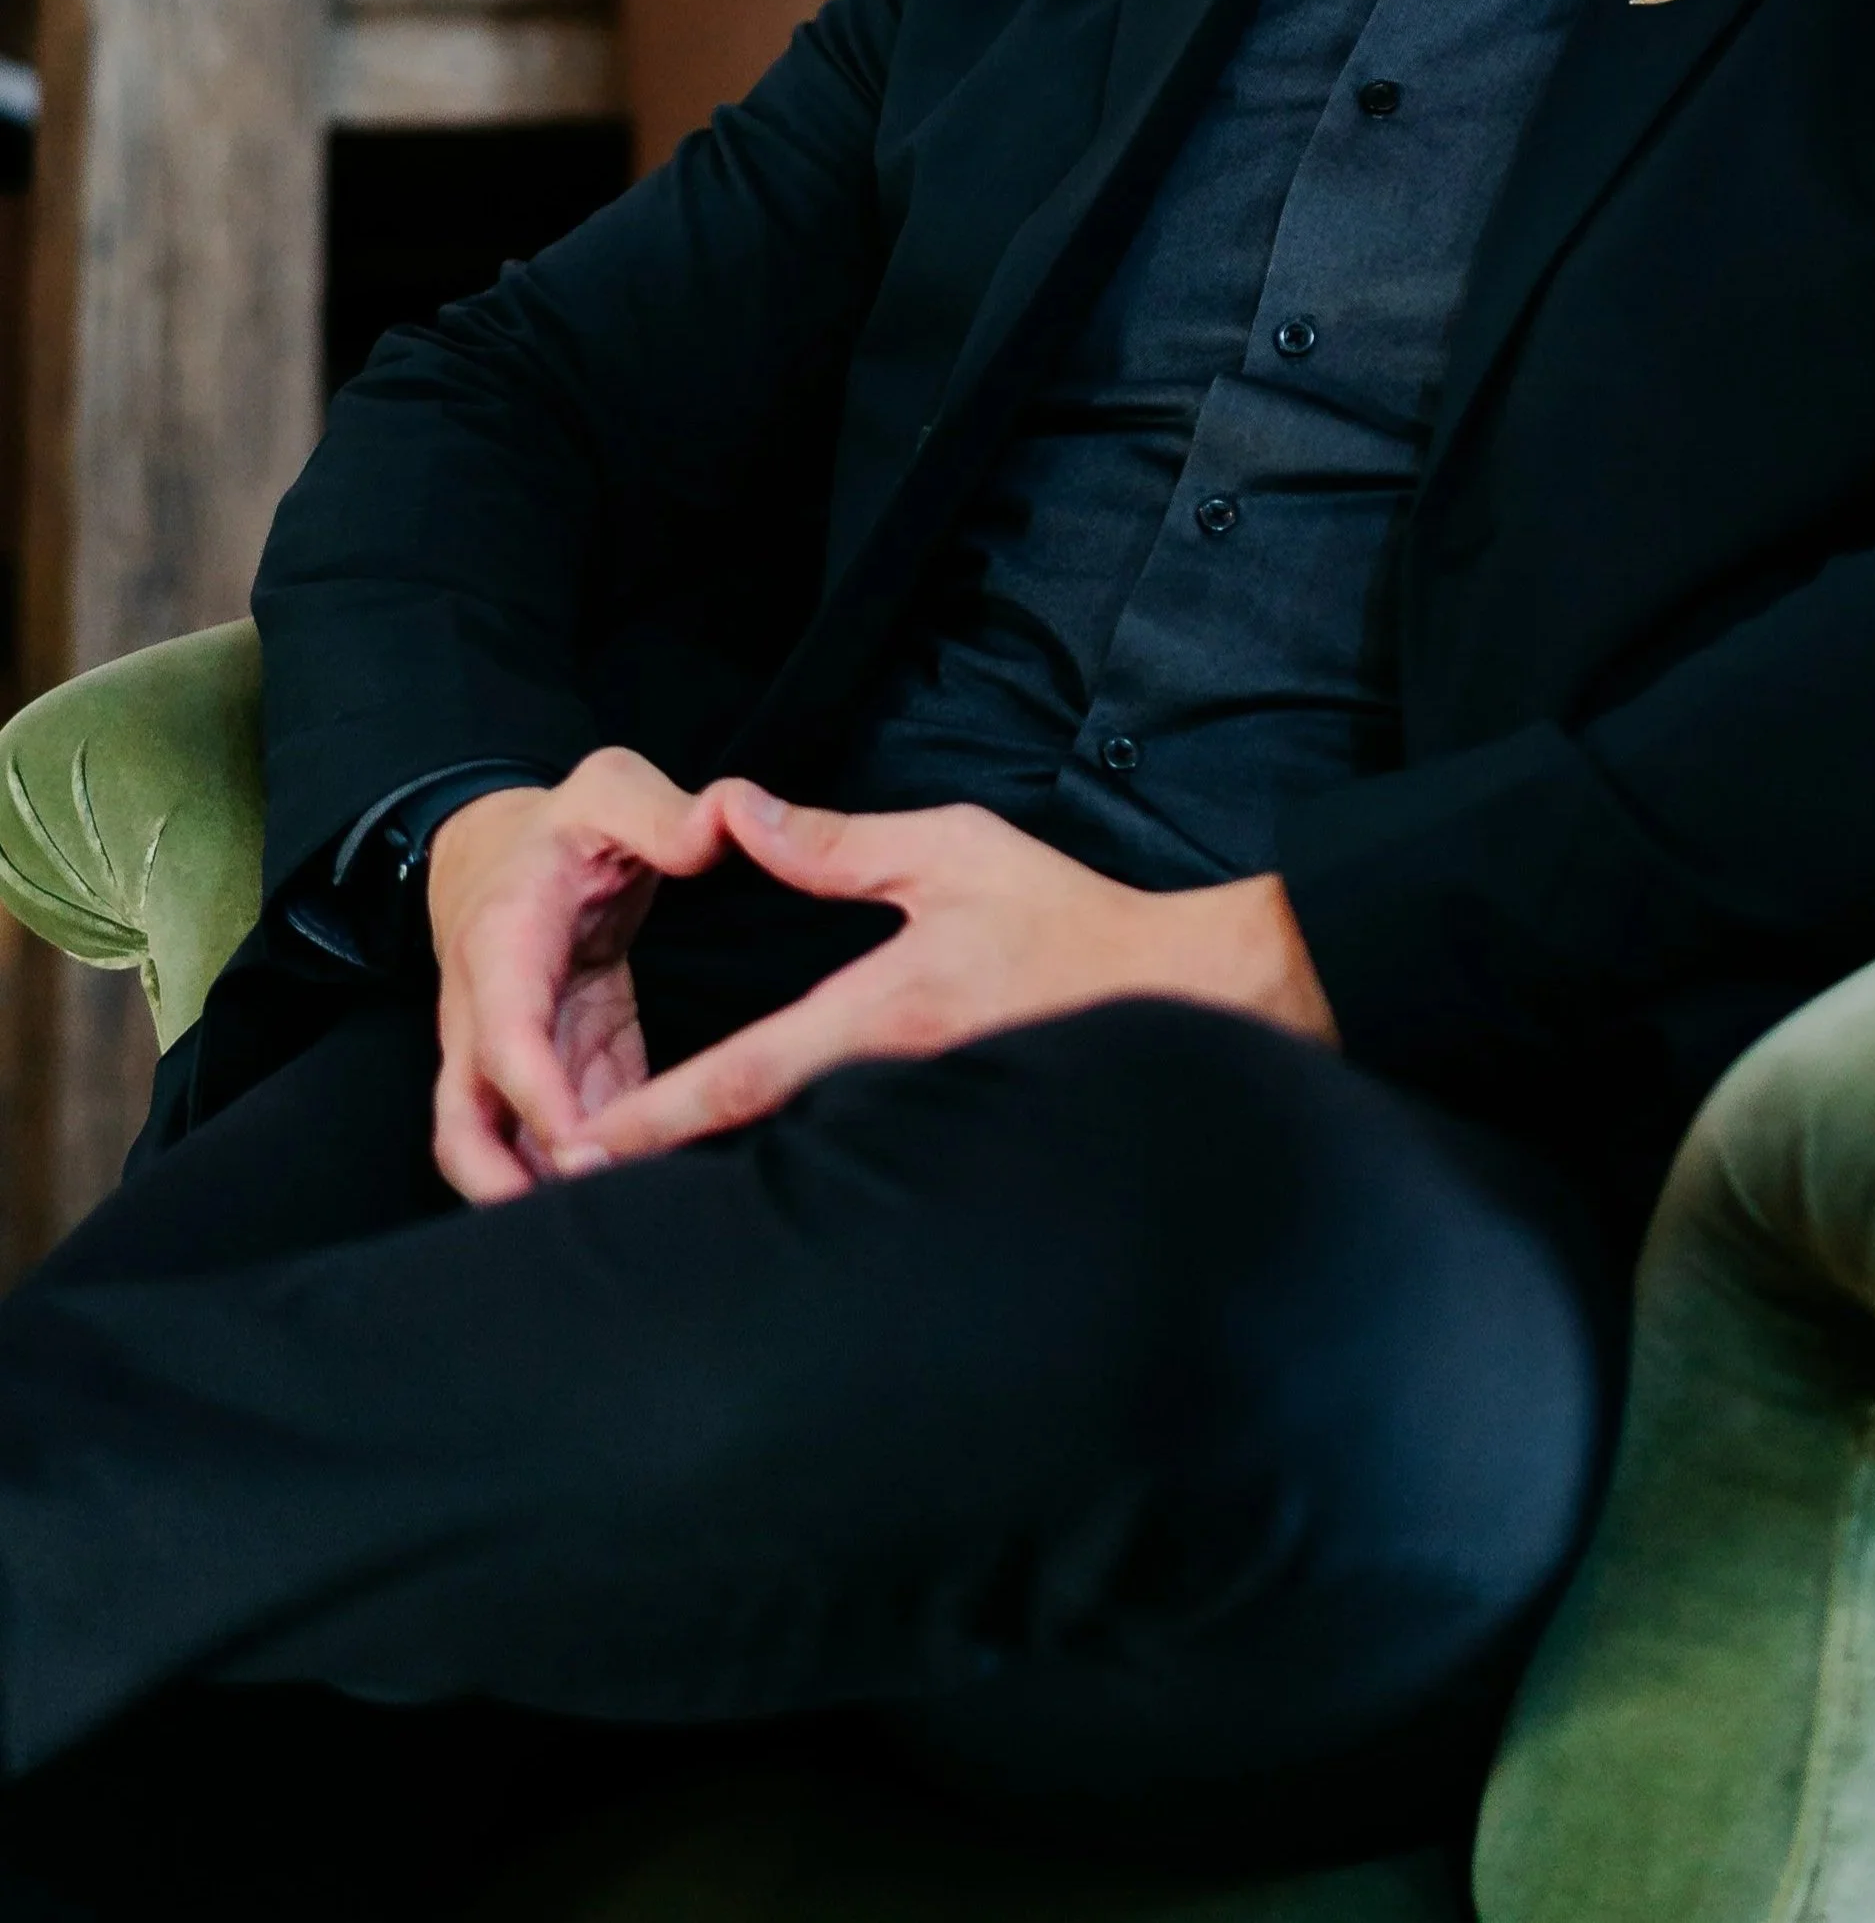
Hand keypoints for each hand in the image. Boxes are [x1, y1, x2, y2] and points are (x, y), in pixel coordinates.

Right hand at [427, 749, 718, 1204]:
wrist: (506, 847)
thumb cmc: (562, 824)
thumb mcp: (610, 788)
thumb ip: (666, 811)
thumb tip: (728, 821)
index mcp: (502, 946)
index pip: (504, 1038)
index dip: (537, 1098)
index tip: (583, 1148)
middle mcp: (489, 1013)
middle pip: (465, 1126)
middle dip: (507, 1183)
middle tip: (584, 1222)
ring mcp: (519, 1053)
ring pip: (501, 1147)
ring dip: (545, 1190)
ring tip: (621, 1231)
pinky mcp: (560, 1068)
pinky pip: (566, 1133)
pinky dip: (594, 1167)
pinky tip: (654, 1195)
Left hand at [556, 788, 1337, 1171]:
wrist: (1177, 996)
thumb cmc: (1069, 922)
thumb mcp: (956, 850)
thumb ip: (841, 842)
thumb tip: (742, 816)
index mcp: (881, 1014)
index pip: (744, 1076)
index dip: (657, 1117)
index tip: (582, 1142)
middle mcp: (888, 1084)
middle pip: (752, 1141)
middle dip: (662, 1165)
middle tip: (567, 1184)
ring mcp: (916, 1123)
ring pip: (796, 1157)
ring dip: (715, 1173)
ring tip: (626, 1188)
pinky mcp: (942, 1135)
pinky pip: (847, 1158)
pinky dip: (784, 1168)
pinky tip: (740, 1177)